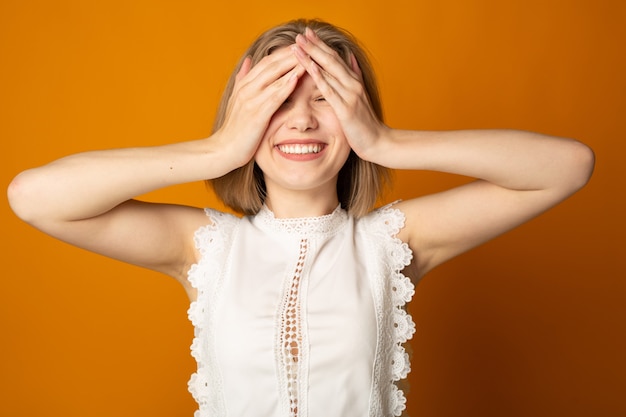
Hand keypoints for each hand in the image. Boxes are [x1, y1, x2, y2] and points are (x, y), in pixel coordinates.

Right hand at [215, 47, 304, 167]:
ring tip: (308, 55)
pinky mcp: (257, 115)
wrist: (224, 149)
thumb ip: (243, 79)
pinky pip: (274, 97)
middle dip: (291, 53)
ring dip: (292, 65)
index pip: (267, 62)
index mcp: (245, 84)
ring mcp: (251, 100)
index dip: (283, 52)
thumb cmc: (234, 128)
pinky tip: (297, 77)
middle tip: (309, 44)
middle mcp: (247, 88)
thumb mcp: (237, 99)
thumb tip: (249, 60)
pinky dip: (286, 86)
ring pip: (274, 77)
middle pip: (272, 64)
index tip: (300, 44)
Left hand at [292, 28, 389, 161]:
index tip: (307, 32)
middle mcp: (352, 84)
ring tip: (297, 45)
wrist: (378, 142)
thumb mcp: (360, 96)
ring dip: (311, 57)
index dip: (320, 44)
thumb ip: (354, 75)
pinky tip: (309, 67)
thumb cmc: (366, 123)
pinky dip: (320, 77)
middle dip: (314, 45)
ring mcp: (350, 95)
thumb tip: (350, 55)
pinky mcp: (346, 109)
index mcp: (353, 81)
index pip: (334, 57)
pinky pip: (330, 91)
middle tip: (299, 34)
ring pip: (328, 71)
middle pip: (330, 59)